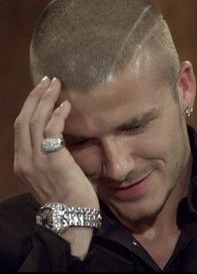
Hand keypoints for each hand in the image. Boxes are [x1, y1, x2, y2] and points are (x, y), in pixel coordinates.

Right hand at [14, 77, 98, 209]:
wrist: (71, 220)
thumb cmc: (65, 197)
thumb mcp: (47, 175)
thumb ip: (46, 155)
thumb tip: (55, 137)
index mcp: (22, 162)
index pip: (21, 127)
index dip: (29, 107)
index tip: (39, 92)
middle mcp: (24, 158)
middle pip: (25, 119)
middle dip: (35, 97)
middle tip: (46, 81)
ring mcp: (37, 159)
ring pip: (35, 121)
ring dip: (45, 99)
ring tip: (55, 84)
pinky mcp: (53, 160)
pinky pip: (52, 130)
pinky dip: (57, 115)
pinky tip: (65, 105)